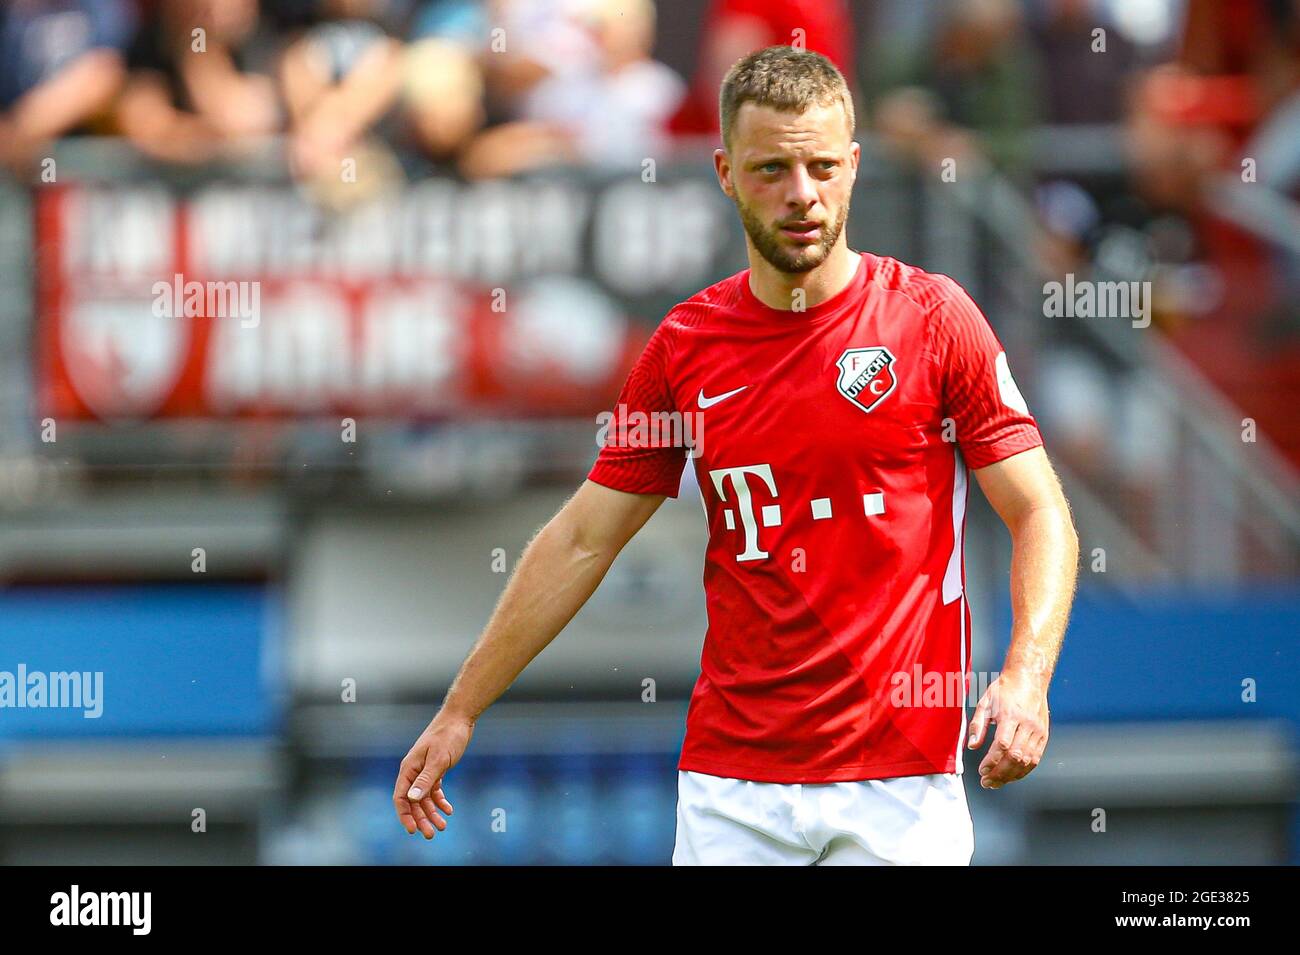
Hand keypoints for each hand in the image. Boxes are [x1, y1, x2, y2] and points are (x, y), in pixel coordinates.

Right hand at [393, 713, 472, 837]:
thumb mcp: (438, 759)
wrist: (459, 718)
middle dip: (421, 819)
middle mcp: (414, 771)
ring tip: (443, 826)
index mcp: (409, 768)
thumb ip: (426, 779)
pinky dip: (440, 801)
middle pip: (413, 801)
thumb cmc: (448, 735)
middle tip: (432, 834)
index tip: (413, 831)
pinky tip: (448, 810)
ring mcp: (424, 770)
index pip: (400, 797)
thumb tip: (411, 799)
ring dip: (432, 812)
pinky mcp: (436, 768)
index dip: (405, 815)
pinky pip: (434, 790)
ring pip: (424, 797)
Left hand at [966, 670, 1048, 788]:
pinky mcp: (1044, 736)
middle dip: (1000, 773)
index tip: (982, 770)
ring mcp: (1038, 732)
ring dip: (1011, 776)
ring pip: (1027, 761)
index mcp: (1011, 715)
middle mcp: (1027, 725)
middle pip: (1015, 756)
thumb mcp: (985, 702)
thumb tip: (972, 745)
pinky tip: (1012, 776)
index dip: (992, 761)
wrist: (1029, 679)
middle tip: (987, 782)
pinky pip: (1035, 759)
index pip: (1002, 745)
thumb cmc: (1005, 690)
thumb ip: (977, 725)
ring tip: (997, 783)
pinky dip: (1023, 771)